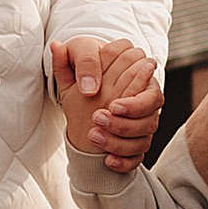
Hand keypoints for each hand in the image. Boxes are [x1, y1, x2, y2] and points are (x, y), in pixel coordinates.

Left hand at [50, 34, 162, 168]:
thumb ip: (71, 55)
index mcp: (135, 75)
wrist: (84, 91)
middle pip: (149, 116)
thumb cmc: (84, 71)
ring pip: (145, 137)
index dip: (133, 102)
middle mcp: (143, 100)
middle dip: (125, 122)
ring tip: (94, 135)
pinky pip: (138, 156)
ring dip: (121, 140)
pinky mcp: (135, 142)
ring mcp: (141, 122)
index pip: (149, 93)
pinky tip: (108, 160)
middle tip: (97, 119)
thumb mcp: (76, 60)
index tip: (111, 107)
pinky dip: (125, 160)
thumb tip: (58, 48)